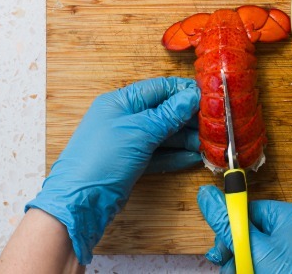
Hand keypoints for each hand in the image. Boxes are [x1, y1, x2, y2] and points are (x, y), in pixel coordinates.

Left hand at [26, 77, 200, 263]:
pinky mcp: (132, 163)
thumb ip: (168, 114)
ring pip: (163, 134)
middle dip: (188, 117)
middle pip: (163, 111)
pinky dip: (176, 155)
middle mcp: (124, 119)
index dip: (183, 91)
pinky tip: (193, 157)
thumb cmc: (101, 159)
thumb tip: (191, 97)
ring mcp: (128, 142)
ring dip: (185, 138)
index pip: (158, 88)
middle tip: (212, 123)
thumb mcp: (139, 131)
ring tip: (207, 143)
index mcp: (120, 102)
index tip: (207, 96)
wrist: (79, 202)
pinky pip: (159, 154)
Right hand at [197, 185, 291, 273]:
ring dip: (251, 265)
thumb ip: (229, 226)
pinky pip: (283, 262)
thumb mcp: (254, 252)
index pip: (251, 212)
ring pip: (269, 251)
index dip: (233, 232)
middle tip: (231, 269)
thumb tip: (206, 195)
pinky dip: (268, 270)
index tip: (221, 250)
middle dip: (241, 253)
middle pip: (259, 233)